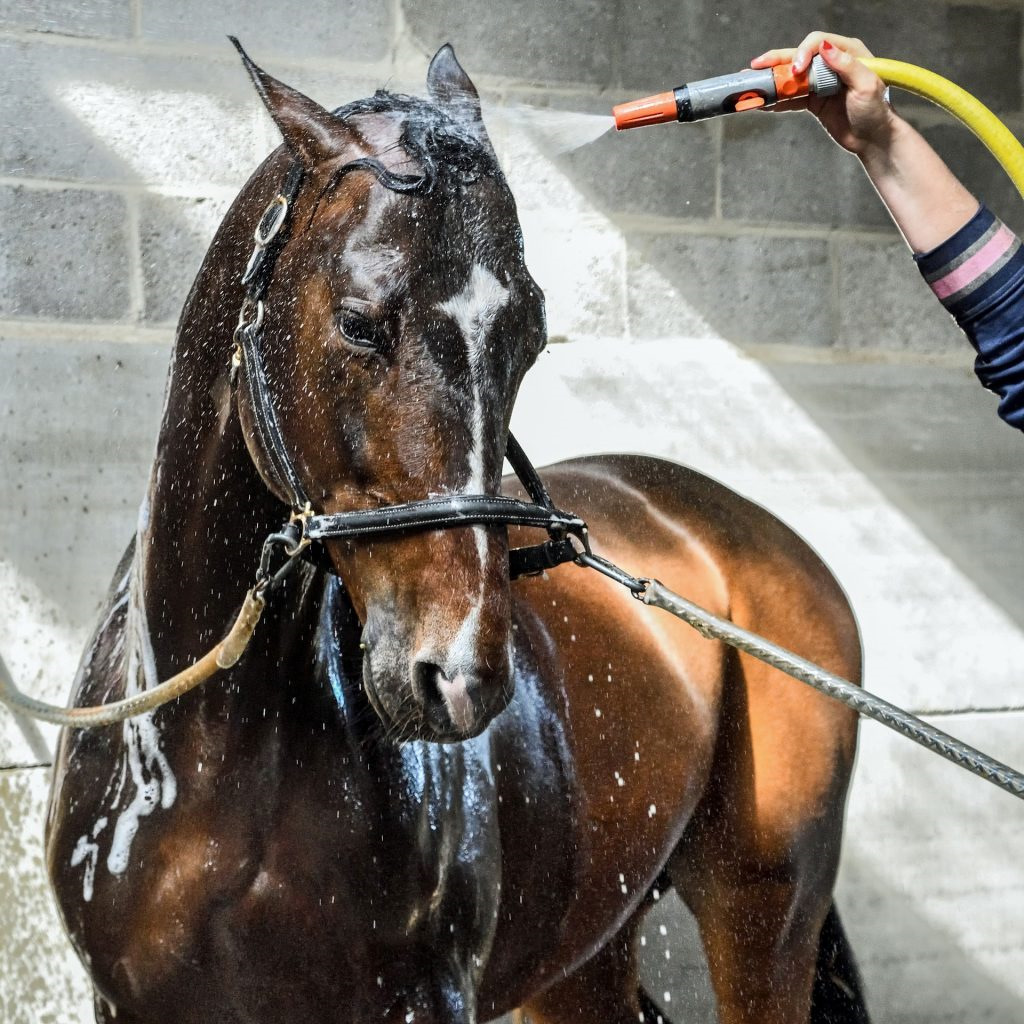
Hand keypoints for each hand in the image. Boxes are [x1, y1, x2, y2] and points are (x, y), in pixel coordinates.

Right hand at [750, 31, 897, 157]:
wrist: (873, 138)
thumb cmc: (875, 111)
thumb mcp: (866, 84)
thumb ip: (846, 64)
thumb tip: (824, 48)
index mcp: (847, 53)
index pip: (817, 43)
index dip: (802, 53)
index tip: (796, 70)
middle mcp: (831, 64)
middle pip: (798, 57)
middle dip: (776, 62)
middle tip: (757, 67)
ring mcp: (820, 83)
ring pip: (791, 77)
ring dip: (772, 81)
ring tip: (752, 85)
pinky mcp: (813, 100)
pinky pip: (791, 98)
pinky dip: (777, 101)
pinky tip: (763, 103)